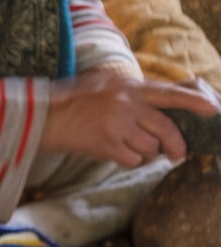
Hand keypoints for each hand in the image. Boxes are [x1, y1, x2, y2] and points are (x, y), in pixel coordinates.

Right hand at [42, 67, 219, 166]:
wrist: (43, 116)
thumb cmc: (76, 100)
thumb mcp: (109, 85)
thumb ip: (140, 92)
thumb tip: (178, 93)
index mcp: (131, 88)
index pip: (172, 94)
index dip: (196, 102)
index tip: (214, 110)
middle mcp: (127, 105)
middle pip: (166, 129)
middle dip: (176, 145)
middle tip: (177, 154)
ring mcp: (115, 126)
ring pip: (150, 147)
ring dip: (146, 153)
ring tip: (132, 149)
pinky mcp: (104, 145)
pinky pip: (131, 159)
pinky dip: (129, 160)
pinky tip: (117, 154)